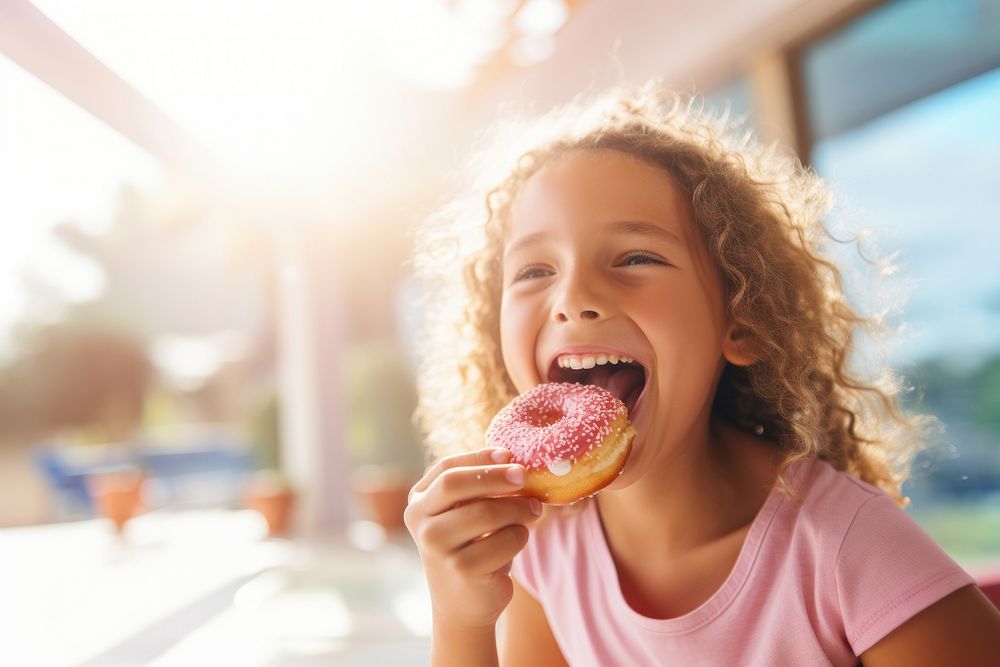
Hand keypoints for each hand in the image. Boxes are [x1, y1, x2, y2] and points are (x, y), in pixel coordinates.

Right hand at [405, 447, 542, 630]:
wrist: (463, 605)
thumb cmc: (470, 547)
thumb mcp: (467, 513)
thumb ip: (481, 487)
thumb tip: (511, 459)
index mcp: (418, 502)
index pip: (446, 468)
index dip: (479, 457)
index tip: (509, 455)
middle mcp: (420, 523)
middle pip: (456, 484)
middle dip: (495, 476)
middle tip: (525, 476)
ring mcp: (437, 548)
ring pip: (486, 512)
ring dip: (518, 509)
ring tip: (532, 511)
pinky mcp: (462, 569)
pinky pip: (505, 540)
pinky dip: (520, 536)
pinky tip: (516, 541)